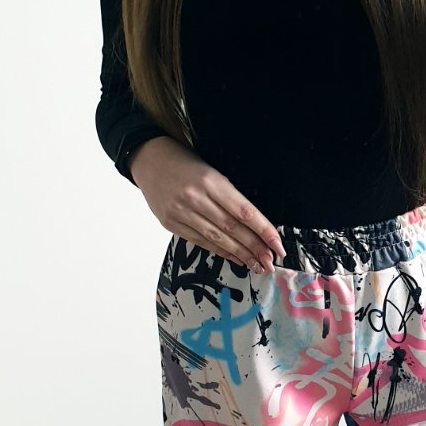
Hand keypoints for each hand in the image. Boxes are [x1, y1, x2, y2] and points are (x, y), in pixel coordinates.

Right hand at [129, 137, 285, 273]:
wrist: (148, 159)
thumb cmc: (185, 163)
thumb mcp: (211, 171)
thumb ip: (230, 196)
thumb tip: (255, 224)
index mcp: (211, 181)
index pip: (244, 211)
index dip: (263, 230)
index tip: (277, 244)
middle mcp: (196, 198)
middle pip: (232, 229)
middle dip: (255, 248)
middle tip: (271, 261)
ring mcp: (181, 212)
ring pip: (217, 239)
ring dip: (240, 254)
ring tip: (257, 265)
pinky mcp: (171, 223)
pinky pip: (201, 242)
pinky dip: (221, 252)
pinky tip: (235, 258)